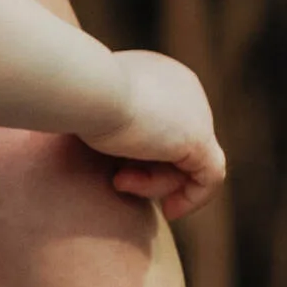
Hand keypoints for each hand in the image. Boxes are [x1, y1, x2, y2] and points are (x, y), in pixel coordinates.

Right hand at [90, 47, 223, 220]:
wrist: (84, 90)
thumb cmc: (76, 99)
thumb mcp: (92, 110)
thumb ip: (109, 125)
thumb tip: (116, 151)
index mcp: (160, 75)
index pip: (165, 126)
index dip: (147, 156)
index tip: (119, 174)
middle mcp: (185, 89)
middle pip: (177, 147)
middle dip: (149, 172)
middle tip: (116, 181)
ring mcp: (197, 112)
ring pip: (188, 164)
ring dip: (154, 185)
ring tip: (119, 181)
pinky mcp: (199, 138)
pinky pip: (210, 177)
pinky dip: (192, 198)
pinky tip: (170, 211)